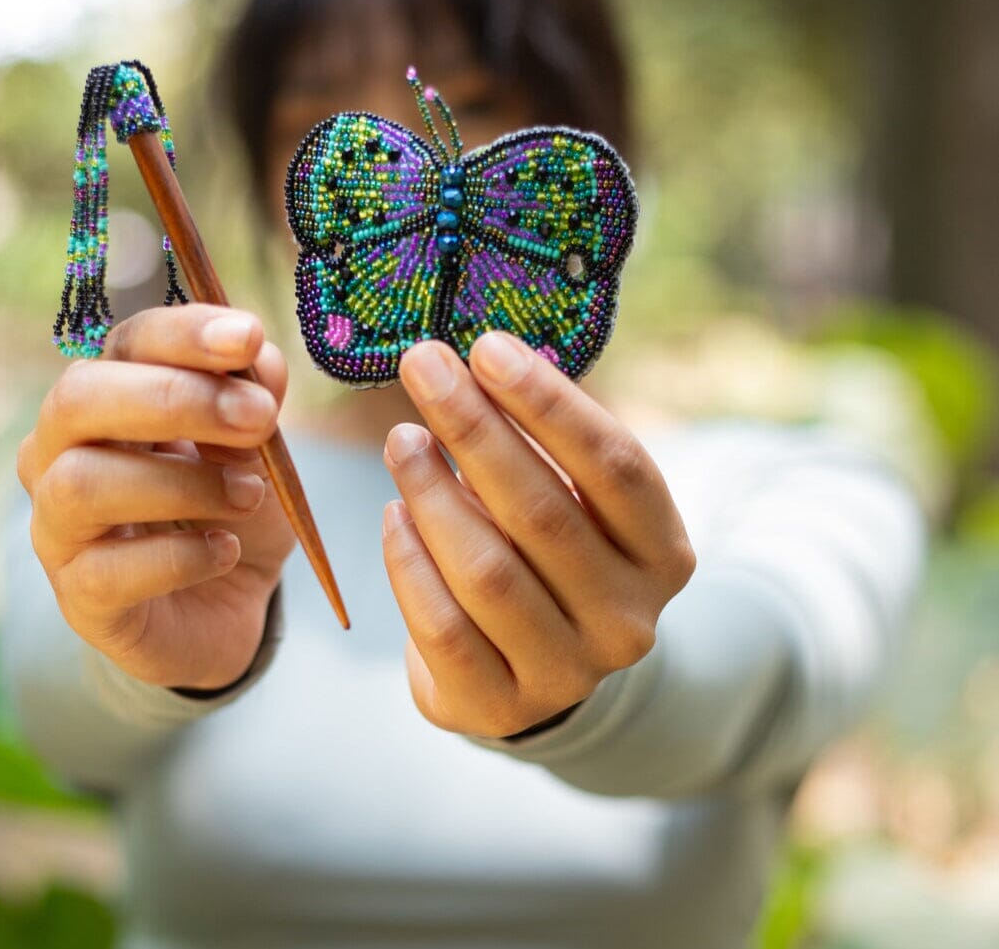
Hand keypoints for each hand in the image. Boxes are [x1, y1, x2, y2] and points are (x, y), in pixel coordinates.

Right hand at [17, 305, 295, 690]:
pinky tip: (226, 552)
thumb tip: (259, 357)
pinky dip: (183, 557)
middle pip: (80, 399)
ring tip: (251, 494)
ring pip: (83, 483)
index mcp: (111, 396)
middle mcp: (61, 451)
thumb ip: (254, 397)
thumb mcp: (258, 447)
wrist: (228, 606)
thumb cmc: (230, 507)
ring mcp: (58, 525)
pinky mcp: (78, 595)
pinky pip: (109, 570)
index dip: (184, 334)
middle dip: (176, 399)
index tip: (249, 337)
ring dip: (183, 483)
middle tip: (259, 417)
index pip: (127, 343)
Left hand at [382, 332, 695, 737]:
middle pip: (545, 513)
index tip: (486, 348)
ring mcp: (569, 672)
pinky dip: (410, 564)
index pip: (616, 466)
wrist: (535, 666)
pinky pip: (444, 628)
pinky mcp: (502, 707)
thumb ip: (539, 442)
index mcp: (662, 552)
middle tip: (423, 367)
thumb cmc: (549, 553)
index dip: (549, 402)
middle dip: (474, 429)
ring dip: (433, 493)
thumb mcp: (570, 497)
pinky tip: (393, 516)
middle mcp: (629, 618)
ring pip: (490, 573)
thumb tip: (469, 361)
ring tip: (401, 440)